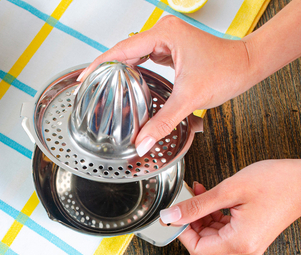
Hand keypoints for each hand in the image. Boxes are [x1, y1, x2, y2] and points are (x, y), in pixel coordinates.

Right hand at [78, 16, 252, 155]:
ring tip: (105, 86)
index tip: (84, 77)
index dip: (100, 64)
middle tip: (91, 86)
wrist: (247, 65)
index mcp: (164, 35)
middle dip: (106, 68)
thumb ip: (163, 123)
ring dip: (119, 70)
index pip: (121, 49)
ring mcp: (168, 42)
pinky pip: (145, 59)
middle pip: (124, 51)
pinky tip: (128, 84)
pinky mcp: (172, 51)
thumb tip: (143, 142)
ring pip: (134, 55)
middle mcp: (164, 35)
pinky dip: (135, 72)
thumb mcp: (190, 98)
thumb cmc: (227, 70)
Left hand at [160, 160, 300, 254]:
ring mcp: (248, 242)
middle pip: (204, 241)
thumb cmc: (277, 183)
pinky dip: (214, 213)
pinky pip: (224, 227)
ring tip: (199, 191)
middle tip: (187, 198)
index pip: (197, 249)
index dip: (182, 232)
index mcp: (239, 242)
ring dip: (201, 214)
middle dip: (191, 219)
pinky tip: (210, 197)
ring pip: (212, 233)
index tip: (174, 216)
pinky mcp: (250, 234)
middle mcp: (244, 248)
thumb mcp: (229, 191)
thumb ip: (196, 206)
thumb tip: (170, 216)